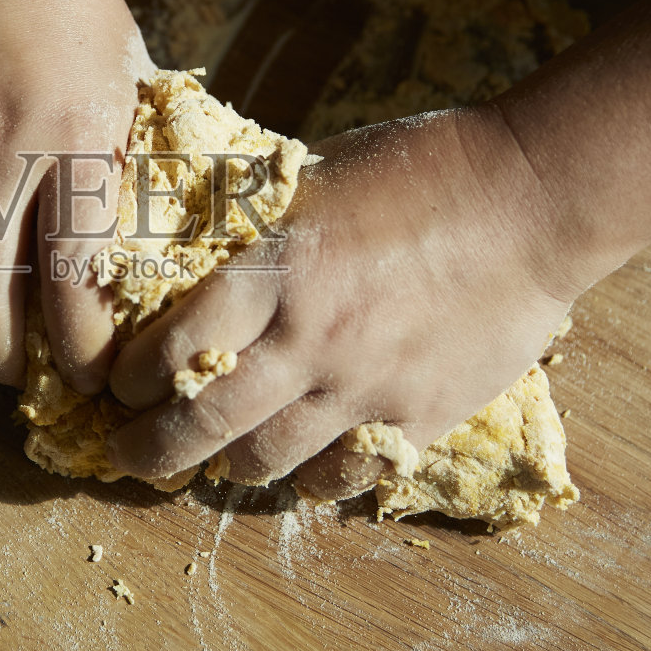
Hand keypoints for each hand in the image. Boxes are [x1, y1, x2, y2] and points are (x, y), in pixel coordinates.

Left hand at [106, 105, 579, 483]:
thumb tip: (201, 247)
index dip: (132, 377)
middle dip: (149, 448)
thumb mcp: (317, 177)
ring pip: (265, 460)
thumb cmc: (423, 169)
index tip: (119, 384)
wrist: (532, 200)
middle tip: (127, 455)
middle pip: (203, 422)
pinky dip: (308, 482)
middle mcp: (309, 339)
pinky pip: (343, 475)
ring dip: (224, 467)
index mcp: (276, 271)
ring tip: (208, 462)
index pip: (174, 347)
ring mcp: (364, 387)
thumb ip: (259, 226)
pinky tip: (296, 472)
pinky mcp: (417, 416)